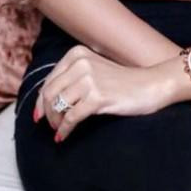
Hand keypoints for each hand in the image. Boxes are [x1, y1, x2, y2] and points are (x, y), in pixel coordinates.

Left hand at [33, 45, 163, 140]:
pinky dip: (64, 129)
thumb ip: (72, 78)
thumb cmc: (124, 81)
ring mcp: (89, 79)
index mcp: (77, 54)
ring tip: (59, 130)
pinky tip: (64, 136)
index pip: (50, 80)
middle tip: (50, 125)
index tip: (39, 114)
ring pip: (58, 105)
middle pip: (50, 93)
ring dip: (55, 122)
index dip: (41, 100)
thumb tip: (44, 98)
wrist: (151, 85)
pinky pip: (71, 117)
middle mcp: (81, 63)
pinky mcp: (97, 97)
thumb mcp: (95, 70)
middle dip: (46, 112)